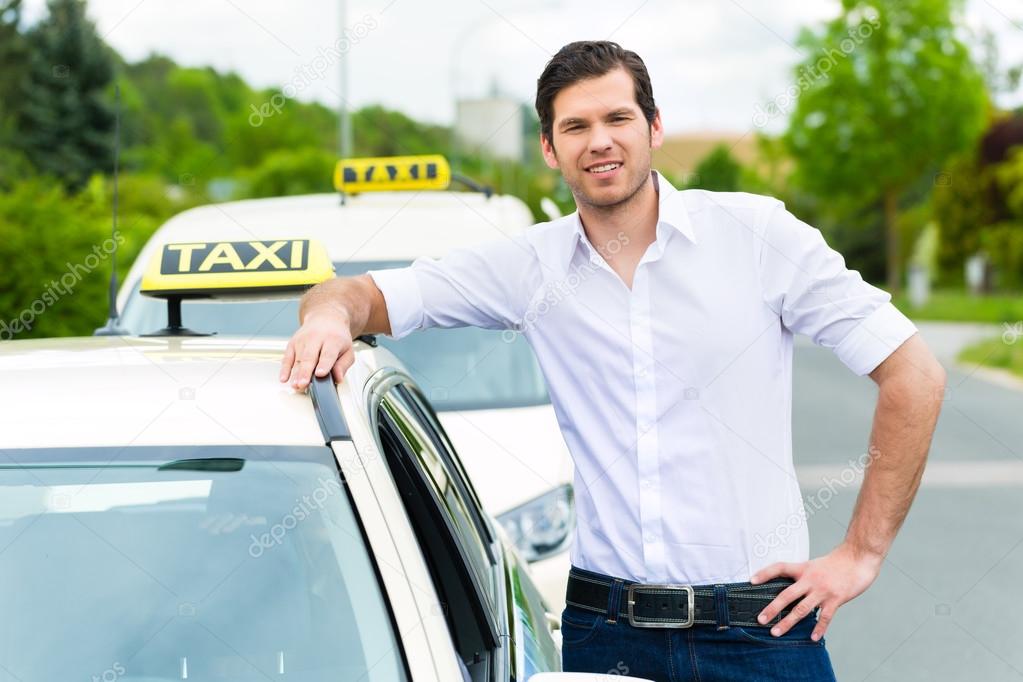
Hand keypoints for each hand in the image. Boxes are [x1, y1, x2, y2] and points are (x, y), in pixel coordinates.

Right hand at [279, 306, 353, 389]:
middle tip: (303, 384)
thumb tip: (338, 377)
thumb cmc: (337, 337)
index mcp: (333, 340)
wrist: (326, 318)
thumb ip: (343, 365)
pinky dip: (284, 369)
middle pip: (310, 357)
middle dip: (306, 371)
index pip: (328, 354)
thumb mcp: (348, 350)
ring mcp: (302, 340)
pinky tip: (283, 378)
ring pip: (298, 359)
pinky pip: (287, 357)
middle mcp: (316, 338)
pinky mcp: (292, 343)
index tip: (320, 374)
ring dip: (296, 374)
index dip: (324, 364)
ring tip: (296, 386)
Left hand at [749, 542, 882, 641]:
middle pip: (786, 595)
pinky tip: (812, 637)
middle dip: (772, 609)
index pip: (779, 568)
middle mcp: (810, 579)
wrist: (859, 557)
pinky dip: (818, 628)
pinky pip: (825, 617)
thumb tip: (794, 592)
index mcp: (804, 568)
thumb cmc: (838, 562)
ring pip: (801, 609)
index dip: (765, 573)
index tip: (752, 581)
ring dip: (788, 622)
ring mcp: (822, 590)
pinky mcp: (836, 599)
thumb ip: (805, 577)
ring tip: (776, 632)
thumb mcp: (816, 565)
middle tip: (760, 620)